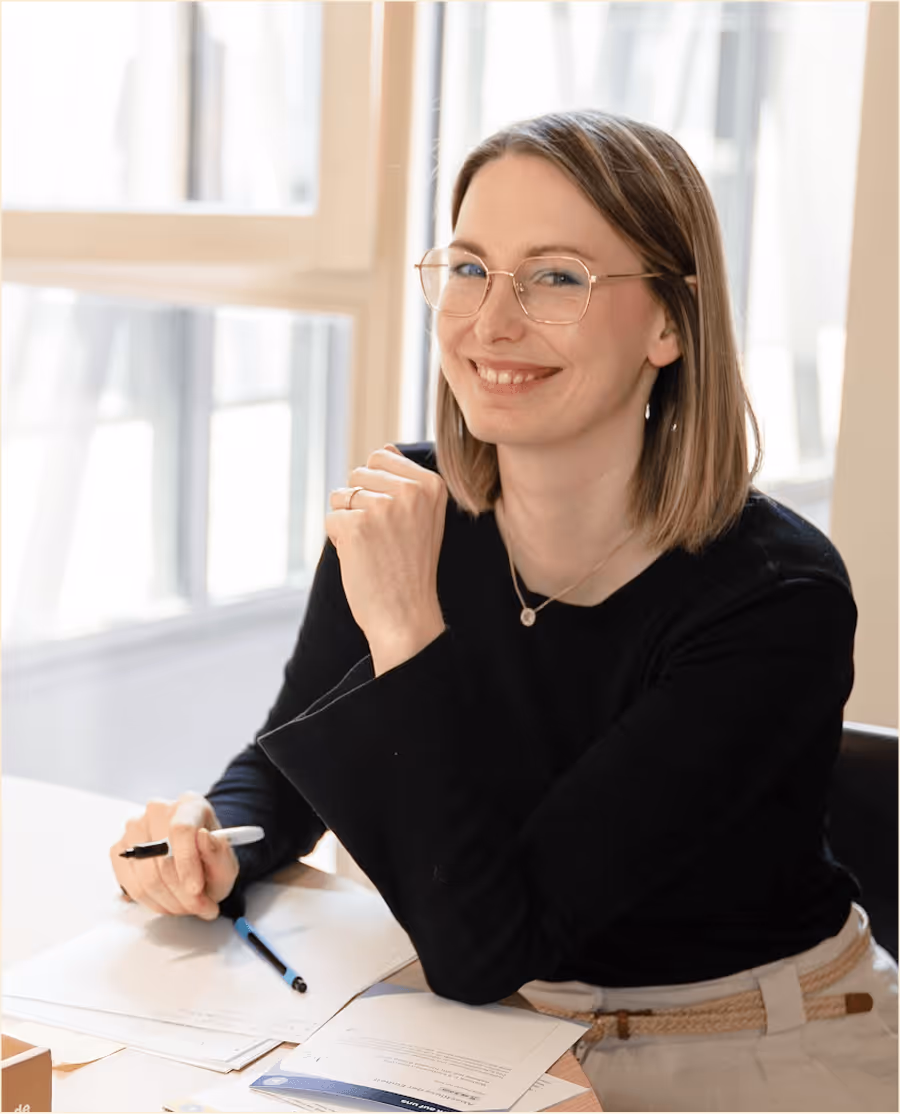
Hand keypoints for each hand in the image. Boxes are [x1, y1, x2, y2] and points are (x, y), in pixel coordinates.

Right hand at [110, 792, 238, 919]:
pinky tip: (168, 902)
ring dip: (168, 901)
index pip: (181, 829)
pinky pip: (131, 884)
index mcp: (189, 804)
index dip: (187, 863)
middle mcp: (158, 810)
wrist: (194, 864)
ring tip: (186, 907)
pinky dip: (151, 902)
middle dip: (182, 892)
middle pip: (162, 857)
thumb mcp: (226, 862)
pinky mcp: (120, 850)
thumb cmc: (210, 861)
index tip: (196, 889)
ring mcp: (134, 828)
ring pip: (146, 875)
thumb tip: (204, 838)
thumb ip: (220, 853)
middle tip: (199, 907)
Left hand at [326, 445, 446, 674]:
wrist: (407, 616)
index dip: (377, 489)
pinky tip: (361, 559)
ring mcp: (383, 507)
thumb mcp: (424, 518)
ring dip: (348, 521)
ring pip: (341, 496)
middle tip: (382, 538)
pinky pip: (331, 519)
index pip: (381, 458)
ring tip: (373, 548)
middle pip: (358, 474)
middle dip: (360, 504)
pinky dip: (339, 541)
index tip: (395, 521)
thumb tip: (385, 447)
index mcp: (431, 484)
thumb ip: (407, 481)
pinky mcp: (356, 526)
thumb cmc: (411, 568)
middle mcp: (410, 490)